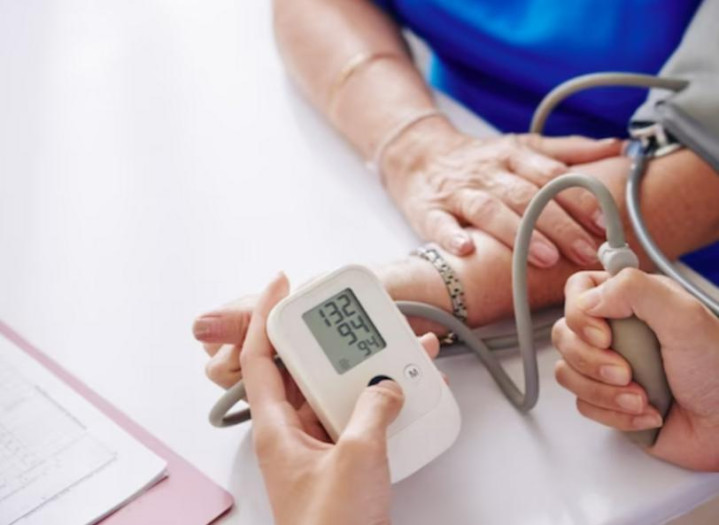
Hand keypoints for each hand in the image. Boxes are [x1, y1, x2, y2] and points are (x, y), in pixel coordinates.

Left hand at [193, 275, 442, 524]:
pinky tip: (405, 391)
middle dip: (330, 340)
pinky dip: (379, 402)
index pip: (260, 358)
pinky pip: (357, 418)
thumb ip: (373, 411)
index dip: (264, 317)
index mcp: (276, 429)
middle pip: (304, 370)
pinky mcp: (343, 462)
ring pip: (336, 393)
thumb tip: (386, 385)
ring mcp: (319, 448)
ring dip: (364, 371)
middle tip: (350, 314)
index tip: (278, 285)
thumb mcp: (357, 459)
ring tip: (395, 347)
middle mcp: (293, 434)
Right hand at [382, 121, 621, 264]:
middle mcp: (488, 173)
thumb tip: (617, 147)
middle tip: (586, 252)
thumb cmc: (479, 159)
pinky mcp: (429, 210)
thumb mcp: (522, 146)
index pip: (551, 177)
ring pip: (489, 209)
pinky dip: (451, 236)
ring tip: (544, 257)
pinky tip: (466, 249)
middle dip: (559, 225)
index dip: (579, 198)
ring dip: (517, 232)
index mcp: (514, 156)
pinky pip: (440, 223)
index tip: (604, 223)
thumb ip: (568, 150)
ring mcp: (458, 192)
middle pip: (527, 197)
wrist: (419, 155)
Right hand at [552, 268, 718, 470]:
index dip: (579, 314)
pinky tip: (645, 411)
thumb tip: (588, 298)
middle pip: (564, 334)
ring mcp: (607, 365)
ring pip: (568, 371)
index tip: (604, 335)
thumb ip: (635, 290)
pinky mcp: (606, 398)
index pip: (577, 291)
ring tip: (642, 397)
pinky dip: (615, 413)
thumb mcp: (685, 317)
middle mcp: (616, 331)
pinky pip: (583, 404)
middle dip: (592, 361)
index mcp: (632, 301)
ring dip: (605, 391)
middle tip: (626, 372)